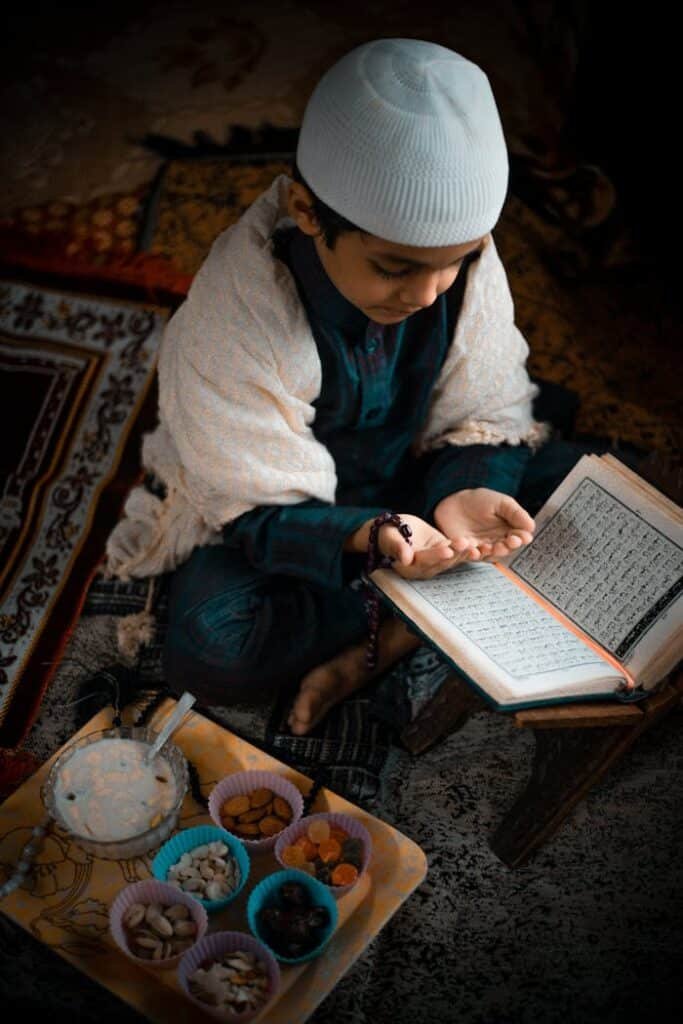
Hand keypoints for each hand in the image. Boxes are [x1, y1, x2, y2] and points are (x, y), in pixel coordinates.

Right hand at [345, 514, 472, 579]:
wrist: (394, 531)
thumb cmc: (387, 533)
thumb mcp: (389, 537)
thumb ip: (397, 547)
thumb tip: (405, 558)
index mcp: (408, 568)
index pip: (423, 562)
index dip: (435, 557)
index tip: (447, 550)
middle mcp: (423, 569)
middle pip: (441, 563)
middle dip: (455, 554)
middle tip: (466, 544)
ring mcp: (435, 563)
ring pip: (451, 560)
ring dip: (464, 552)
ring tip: (474, 544)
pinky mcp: (443, 554)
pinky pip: (456, 553)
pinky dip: (467, 549)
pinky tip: (478, 544)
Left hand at [433, 488, 534, 559]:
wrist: (454, 501)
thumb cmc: (480, 501)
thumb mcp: (501, 502)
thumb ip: (515, 513)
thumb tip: (531, 527)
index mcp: (508, 531)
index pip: (518, 538)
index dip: (521, 539)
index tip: (523, 537)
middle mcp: (496, 542)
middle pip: (505, 549)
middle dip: (506, 547)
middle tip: (508, 542)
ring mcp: (481, 548)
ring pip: (488, 555)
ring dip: (490, 552)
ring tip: (489, 547)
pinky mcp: (465, 551)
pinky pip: (469, 555)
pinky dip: (471, 553)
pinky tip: (472, 548)